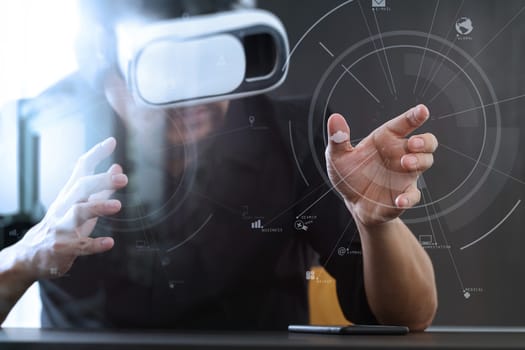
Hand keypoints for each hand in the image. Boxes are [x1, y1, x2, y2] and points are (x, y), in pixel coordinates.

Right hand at [18, 137, 127, 278]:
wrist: (31, 256)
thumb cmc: (62, 226)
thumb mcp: (81, 204)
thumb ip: (102, 188)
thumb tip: (118, 168)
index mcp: (70, 195)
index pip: (81, 169)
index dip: (96, 154)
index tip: (111, 142)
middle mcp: (64, 207)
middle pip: (80, 188)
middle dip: (101, 180)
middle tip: (123, 178)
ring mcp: (61, 227)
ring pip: (77, 213)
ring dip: (97, 207)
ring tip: (117, 205)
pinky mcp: (63, 248)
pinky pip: (79, 246)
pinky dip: (94, 244)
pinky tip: (109, 243)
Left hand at [325, 105, 437, 225]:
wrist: (353, 203)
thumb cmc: (350, 175)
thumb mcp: (338, 156)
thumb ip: (338, 138)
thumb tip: (334, 119)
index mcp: (385, 139)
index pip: (404, 124)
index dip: (414, 116)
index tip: (422, 110)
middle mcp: (400, 154)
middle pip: (426, 142)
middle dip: (424, 140)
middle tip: (413, 143)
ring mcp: (405, 174)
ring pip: (425, 162)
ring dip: (419, 161)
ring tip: (405, 163)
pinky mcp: (403, 194)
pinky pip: (413, 195)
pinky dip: (409, 197)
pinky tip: (399, 199)